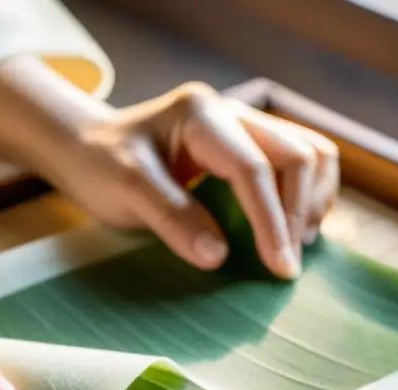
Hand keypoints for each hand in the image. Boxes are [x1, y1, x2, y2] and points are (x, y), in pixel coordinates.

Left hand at [0, 58, 338, 279]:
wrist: (85, 148)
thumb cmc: (98, 166)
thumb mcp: (124, 190)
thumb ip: (171, 218)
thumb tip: (220, 256)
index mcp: (200, 116)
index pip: (252, 168)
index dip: (271, 220)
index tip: (280, 267)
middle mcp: (230, 113)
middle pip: (297, 154)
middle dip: (298, 213)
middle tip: (285, 265)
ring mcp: (243, 127)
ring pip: (309, 153)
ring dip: (313, 200)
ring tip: (297, 245)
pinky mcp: (247, 147)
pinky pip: (298, 163)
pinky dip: (306, 195)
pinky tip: (293, 229)